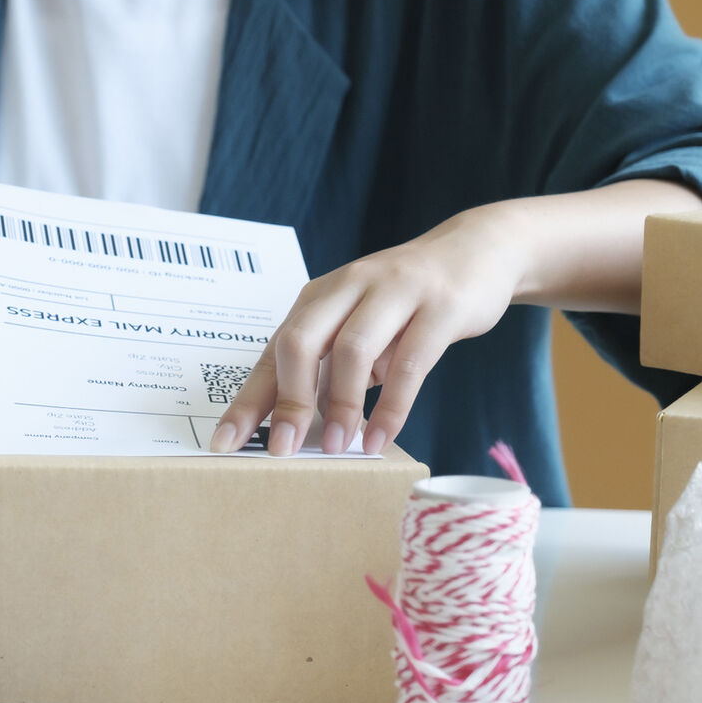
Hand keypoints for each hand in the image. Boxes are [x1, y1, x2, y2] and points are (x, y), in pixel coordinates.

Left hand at [209, 205, 528, 457]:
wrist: (477, 252)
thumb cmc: (406, 302)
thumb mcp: (359, 324)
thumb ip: (329, 366)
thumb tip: (292, 426)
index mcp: (319, 297)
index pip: (272, 351)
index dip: (248, 399)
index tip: (224, 443)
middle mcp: (349, 287)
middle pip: (301, 342)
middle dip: (287, 400)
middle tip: (282, 450)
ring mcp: (395, 293)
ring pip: (352, 350)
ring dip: (340, 406)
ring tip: (336, 448)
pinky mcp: (439, 307)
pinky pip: (410, 362)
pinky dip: (392, 406)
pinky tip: (380, 437)